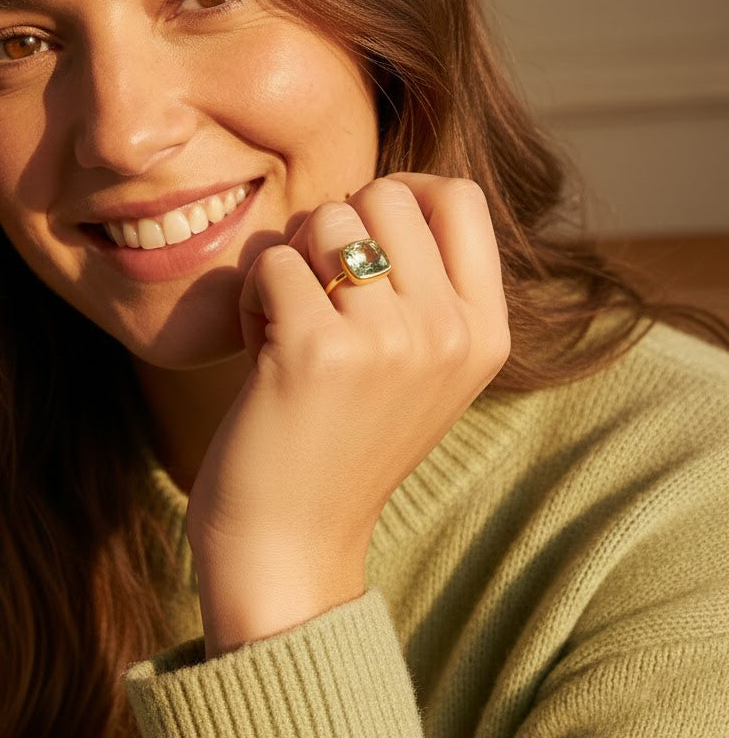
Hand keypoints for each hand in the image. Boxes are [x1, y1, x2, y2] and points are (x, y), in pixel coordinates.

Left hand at [186, 173, 510, 656]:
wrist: (291, 545)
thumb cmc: (339, 445)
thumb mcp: (416, 370)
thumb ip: (423, 288)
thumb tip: (383, 194)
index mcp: (485, 335)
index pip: (461, 197)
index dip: (400, 192)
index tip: (358, 232)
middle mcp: (449, 333)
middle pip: (384, 196)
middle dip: (333, 232)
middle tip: (315, 298)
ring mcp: (389, 341)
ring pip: (326, 220)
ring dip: (290, 264)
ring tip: (287, 328)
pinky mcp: (317, 350)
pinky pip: (272, 262)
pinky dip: (251, 298)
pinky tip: (258, 351)